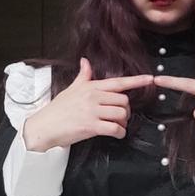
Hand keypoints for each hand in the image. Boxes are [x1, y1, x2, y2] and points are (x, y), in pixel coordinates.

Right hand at [23, 58, 153, 150]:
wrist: (44, 126)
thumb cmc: (58, 109)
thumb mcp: (71, 89)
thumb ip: (83, 76)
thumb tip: (85, 61)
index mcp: (91, 87)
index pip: (118, 82)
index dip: (136, 80)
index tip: (150, 79)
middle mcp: (93, 97)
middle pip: (124, 101)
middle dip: (127, 111)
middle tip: (121, 117)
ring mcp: (92, 111)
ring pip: (122, 114)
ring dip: (124, 123)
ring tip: (118, 126)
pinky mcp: (90, 126)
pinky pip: (114, 128)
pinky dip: (120, 133)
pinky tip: (116, 134)